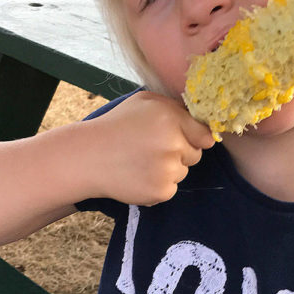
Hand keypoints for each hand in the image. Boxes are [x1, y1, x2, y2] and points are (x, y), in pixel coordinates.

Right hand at [91, 91, 214, 206]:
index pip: (205, 135)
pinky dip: (158, 185)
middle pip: (195, 154)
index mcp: (171, 118)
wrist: (88, 158)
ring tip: (141, 162)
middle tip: (152, 149)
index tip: (183, 139)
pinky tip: (138, 175)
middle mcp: (173, 143)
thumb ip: (174, 107)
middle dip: (180, 152)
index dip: (194, 137)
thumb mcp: (144, 102)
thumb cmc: (116, 126)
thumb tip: (199, 119)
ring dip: (168, 169)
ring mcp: (168, 170)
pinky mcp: (161, 191)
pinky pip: (171, 188)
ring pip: (182, 172)